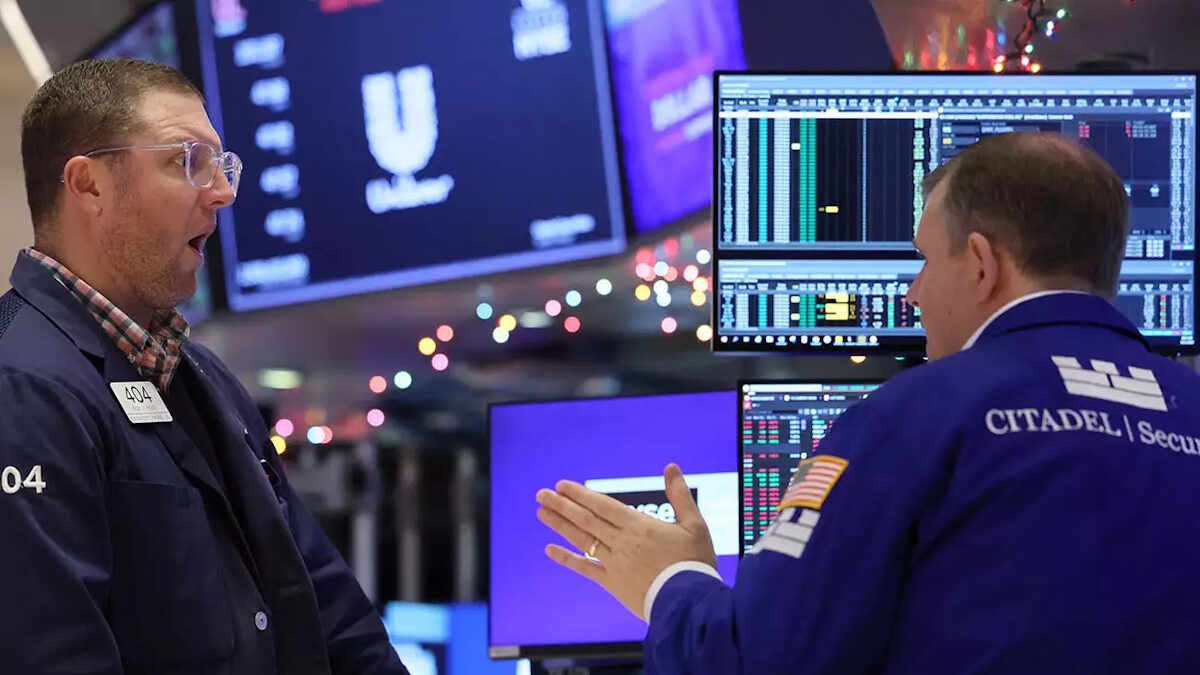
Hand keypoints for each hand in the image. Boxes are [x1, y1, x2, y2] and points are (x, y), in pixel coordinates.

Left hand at [536, 463, 717, 619]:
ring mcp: (614, 563)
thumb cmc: (694, 563)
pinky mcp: (612, 583)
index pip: (603, 505)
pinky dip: (567, 559)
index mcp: (639, 525)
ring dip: (560, 525)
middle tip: (541, 494)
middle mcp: (621, 542)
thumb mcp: (694, 524)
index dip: (581, 494)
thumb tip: (671, 467)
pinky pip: (586, 568)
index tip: (562, 486)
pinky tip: (550, 550)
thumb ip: (680, 495)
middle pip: (586, 519)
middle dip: (562, 505)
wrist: (689, 603)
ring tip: (541, 513)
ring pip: (582, 540)